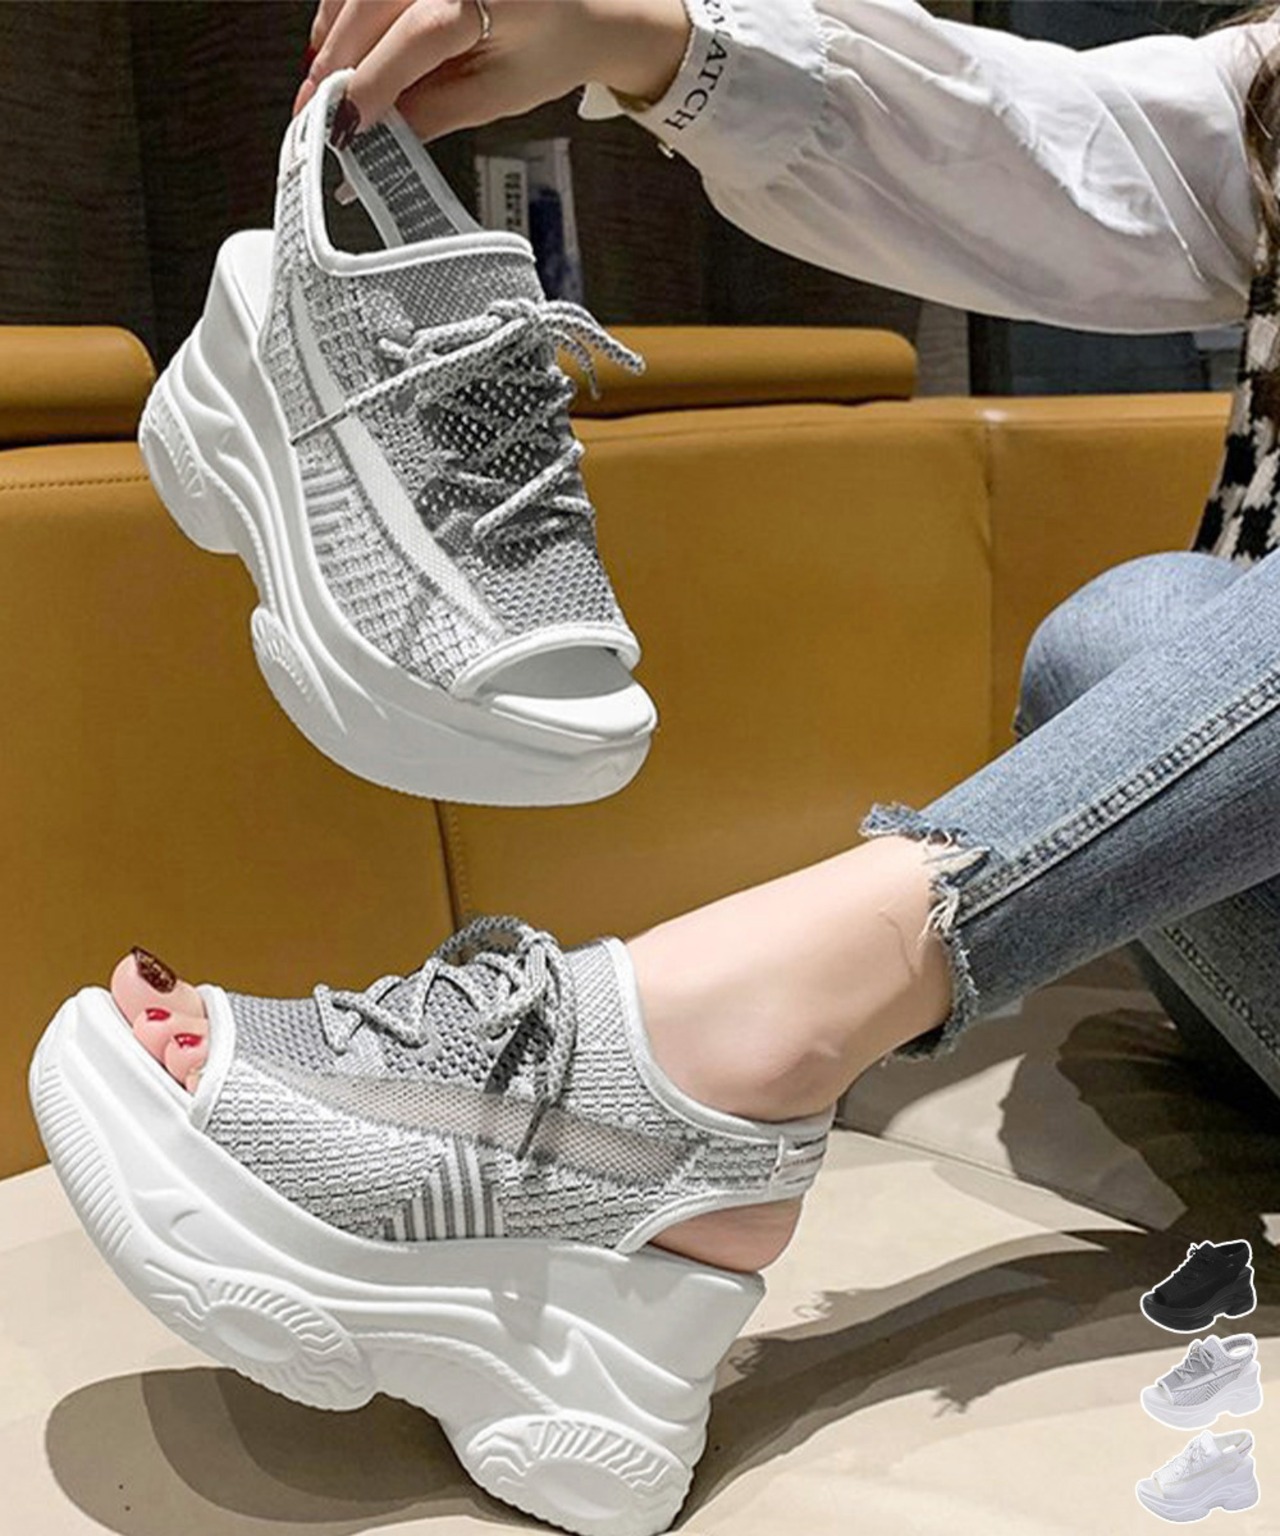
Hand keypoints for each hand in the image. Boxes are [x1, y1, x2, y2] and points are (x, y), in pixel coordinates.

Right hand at [295, 0, 690, 140]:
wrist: (578, 10)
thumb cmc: (546, 51)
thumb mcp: (496, 96)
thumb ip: (432, 114)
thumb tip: (372, 143)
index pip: (420, 35)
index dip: (374, 82)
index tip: (341, 126)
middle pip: (374, 4)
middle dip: (336, 65)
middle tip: (310, 118)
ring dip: (330, 38)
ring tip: (321, 90)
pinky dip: (340, 13)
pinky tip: (335, 49)